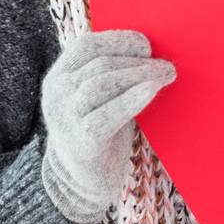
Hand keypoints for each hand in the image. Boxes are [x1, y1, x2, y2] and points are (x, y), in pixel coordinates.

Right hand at [39, 28, 175, 223]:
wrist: (82, 184)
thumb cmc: (97, 131)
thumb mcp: (96, 98)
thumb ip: (110, 74)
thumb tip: (150, 50)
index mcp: (58, 78)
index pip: (86, 45)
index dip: (119, 39)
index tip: (146, 45)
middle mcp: (57, 95)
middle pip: (100, 65)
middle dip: (137, 61)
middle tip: (166, 65)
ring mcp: (67, 119)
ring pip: (103, 84)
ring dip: (140, 75)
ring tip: (167, 74)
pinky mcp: (83, 142)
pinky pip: (109, 114)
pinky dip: (133, 98)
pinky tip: (153, 89)